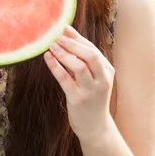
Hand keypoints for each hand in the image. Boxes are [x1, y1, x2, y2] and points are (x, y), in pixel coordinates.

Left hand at [44, 25, 114, 142]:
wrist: (95, 126)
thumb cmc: (91, 97)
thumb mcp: (93, 77)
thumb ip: (82, 58)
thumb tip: (67, 33)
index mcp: (107, 71)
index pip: (93, 49)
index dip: (77, 37)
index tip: (64, 28)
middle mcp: (102, 80)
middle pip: (90, 55)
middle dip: (73, 44)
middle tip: (57, 36)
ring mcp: (91, 90)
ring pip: (79, 67)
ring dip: (64, 54)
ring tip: (51, 46)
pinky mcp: (78, 99)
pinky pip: (65, 80)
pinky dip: (55, 66)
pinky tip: (47, 58)